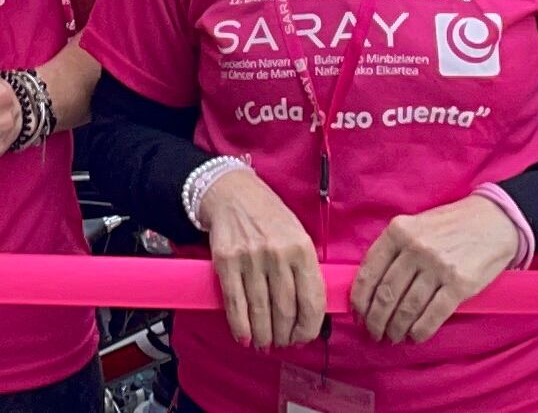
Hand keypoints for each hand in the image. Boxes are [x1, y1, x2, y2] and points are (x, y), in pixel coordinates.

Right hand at [198, 167, 325, 349]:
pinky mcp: (226, 261)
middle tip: (282, 343)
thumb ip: (305, 271)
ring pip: (260, 310)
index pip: (312, 301)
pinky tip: (245, 337)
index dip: (308, 328)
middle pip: (285, 310)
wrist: (234, 194)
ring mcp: (250, 258)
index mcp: (302, 248)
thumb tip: (308, 313)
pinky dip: (240, 326)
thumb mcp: (298, 236)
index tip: (303, 338)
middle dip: (284, 335)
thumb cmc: (270, 218)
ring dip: (263, 335)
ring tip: (265, 344)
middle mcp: (278, 254)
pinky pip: (235, 302)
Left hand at [351, 193, 520, 343]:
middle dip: (376, 320)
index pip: (369, 272)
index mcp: (398, 231)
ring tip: (394, 336)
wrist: (494, 220)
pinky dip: (420, 331)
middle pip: (386, 294)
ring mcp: (438, 266)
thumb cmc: (451, 225)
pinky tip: (415, 336)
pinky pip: (432, 315)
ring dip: (396, 328)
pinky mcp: (460, 284)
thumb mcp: (415, 226)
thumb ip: (394, 250)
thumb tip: (371, 287)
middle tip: (374, 332)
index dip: (360, 300)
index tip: (358, 315)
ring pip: (406, 308)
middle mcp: (415, 248)